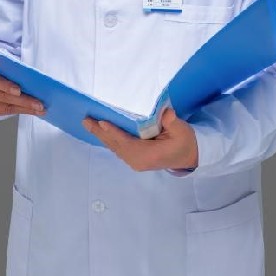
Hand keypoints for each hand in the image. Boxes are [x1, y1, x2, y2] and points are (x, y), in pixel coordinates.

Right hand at [0, 53, 44, 117]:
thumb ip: (7, 68)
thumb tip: (28, 78)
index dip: (7, 86)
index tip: (20, 90)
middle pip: (4, 97)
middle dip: (24, 102)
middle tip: (40, 104)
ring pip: (5, 107)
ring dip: (24, 109)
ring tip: (39, 109)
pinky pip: (2, 112)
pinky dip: (17, 111)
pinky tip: (28, 110)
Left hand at [82, 107, 197, 171]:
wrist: (189, 156)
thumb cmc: (185, 142)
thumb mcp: (182, 131)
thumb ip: (172, 122)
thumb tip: (167, 113)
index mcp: (147, 155)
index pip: (126, 142)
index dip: (113, 132)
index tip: (102, 122)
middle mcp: (137, 161)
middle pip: (115, 145)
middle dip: (100, 132)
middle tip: (86, 120)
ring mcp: (134, 161)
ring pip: (115, 147)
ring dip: (102, 135)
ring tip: (89, 123)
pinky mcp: (134, 159)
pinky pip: (118, 148)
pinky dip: (109, 139)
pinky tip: (101, 131)